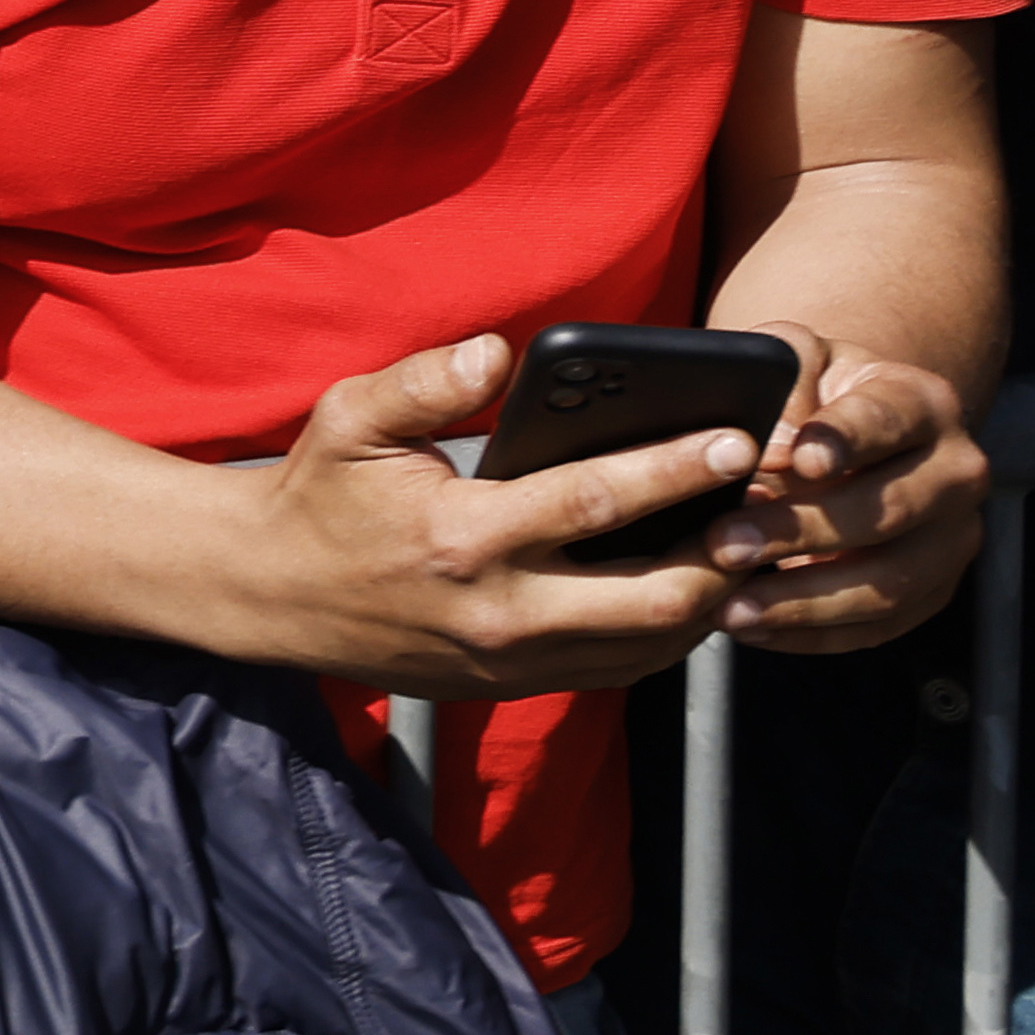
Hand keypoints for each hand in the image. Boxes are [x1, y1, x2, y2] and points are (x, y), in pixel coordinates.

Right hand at [218, 333, 744, 695]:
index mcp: (464, 536)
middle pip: (655, 597)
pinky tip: (688, 586)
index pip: (596, 501)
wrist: (270, 595)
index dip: (675, 469)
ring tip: (741, 542)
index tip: (734, 437)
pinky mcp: (515, 686)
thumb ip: (424, 382)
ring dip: (707, 597)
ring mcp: (513, 660)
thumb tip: (498, 349)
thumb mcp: (350, 420)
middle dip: (723, 550)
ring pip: (651, 645)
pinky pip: (621, 668)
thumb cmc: (318, 495)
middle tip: (764, 503)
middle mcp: (501, 611)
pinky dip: (668, 631)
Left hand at [707, 344, 986, 649]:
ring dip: (803, 601)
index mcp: (922, 402)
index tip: (801, 461)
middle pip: (886, 511)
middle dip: (799, 532)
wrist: (857, 432)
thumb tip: (764, 447)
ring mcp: (951, 540)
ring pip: (887, 583)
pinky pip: (876, 626)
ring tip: (731, 606)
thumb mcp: (797, 358)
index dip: (845, 440)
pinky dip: (812, 634)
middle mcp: (955, 472)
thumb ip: (782, 380)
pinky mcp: (932, 592)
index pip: (886, 419)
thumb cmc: (814, 391)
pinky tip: (754, 629)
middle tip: (724, 544)